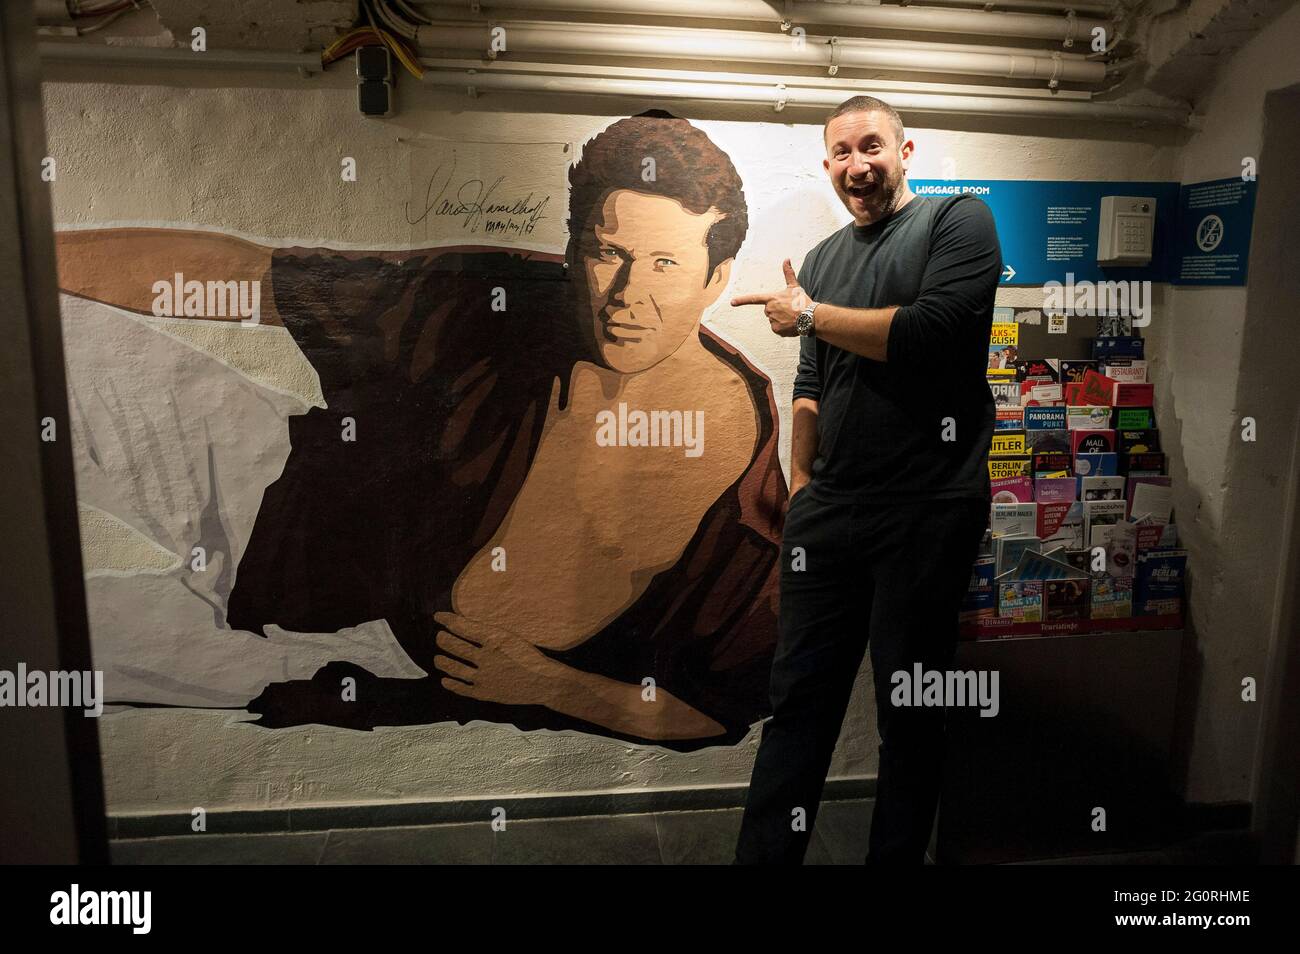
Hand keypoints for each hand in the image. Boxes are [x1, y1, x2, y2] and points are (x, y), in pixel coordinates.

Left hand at [432, 611, 566, 706]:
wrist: (544, 682)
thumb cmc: (530, 657)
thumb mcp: (512, 637)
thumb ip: (491, 633)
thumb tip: (468, 625)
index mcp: (494, 639)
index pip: (463, 627)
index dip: (448, 621)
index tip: (439, 617)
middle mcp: (486, 657)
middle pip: (456, 647)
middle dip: (444, 640)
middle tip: (439, 637)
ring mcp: (484, 677)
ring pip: (455, 668)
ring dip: (443, 662)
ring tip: (438, 658)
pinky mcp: (485, 693)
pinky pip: (462, 689)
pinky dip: (451, 684)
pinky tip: (445, 680)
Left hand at [730, 258, 812, 336]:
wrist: (810, 316)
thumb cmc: (802, 300)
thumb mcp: (794, 286)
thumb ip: (788, 273)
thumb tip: (786, 259)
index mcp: (771, 299)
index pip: (754, 299)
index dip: (742, 300)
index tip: (732, 302)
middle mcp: (769, 310)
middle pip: (769, 311)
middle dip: (777, 311)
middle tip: (789, 309)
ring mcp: (772, 320)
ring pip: (773, 320)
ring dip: (781, 319)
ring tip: (792, 317)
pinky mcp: (776, 330)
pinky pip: (777, 329)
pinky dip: (783, 328)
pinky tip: (791, 324)